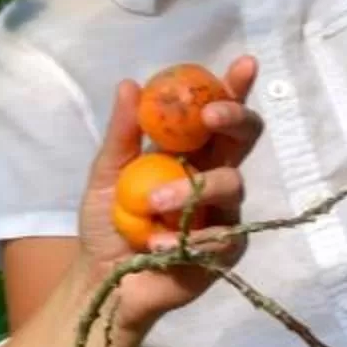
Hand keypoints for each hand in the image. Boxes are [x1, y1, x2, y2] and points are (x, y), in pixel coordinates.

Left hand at [78, 55, 260, 332]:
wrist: (103, 280)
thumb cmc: (108, 223)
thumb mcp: (106, 174)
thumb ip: (122, 135)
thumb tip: (129, 85)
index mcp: (190, 152)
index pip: (218, 114)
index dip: (235, 89)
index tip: (242, 66)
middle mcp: (213, 176)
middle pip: (243, 139)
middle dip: (235, 120)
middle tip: (211, 116)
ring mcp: (224, 214)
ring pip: (233, 185)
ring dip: (192, 190)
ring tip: (152, 205)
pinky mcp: (225, 251)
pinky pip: (225, 236)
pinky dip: (189, 237)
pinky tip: (158, 245)